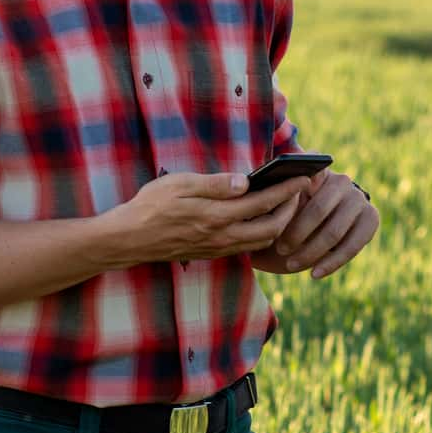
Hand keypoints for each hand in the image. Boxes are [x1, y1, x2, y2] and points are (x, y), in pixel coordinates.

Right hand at [94, 171, 310, 267]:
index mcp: (217, 215)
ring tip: (286, 204)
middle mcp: (222, 236)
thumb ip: (215, 184)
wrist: (128, 240)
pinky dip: (263, 234)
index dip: (287, 190)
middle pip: (272, 227)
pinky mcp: (212, 254)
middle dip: (291, 208)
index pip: (264, 202)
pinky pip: (248, 247)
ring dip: (280, 223)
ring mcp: (218, 248)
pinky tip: (262, 219)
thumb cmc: (151, 206)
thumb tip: (247, 181)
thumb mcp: (180, 184)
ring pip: (262, 241)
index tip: (303, 178)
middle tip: (299, 190)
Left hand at [251, 170, 378, 278]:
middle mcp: (342, 180)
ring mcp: (359, 199)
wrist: (314, 231)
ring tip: (292, 265)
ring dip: (312, 252)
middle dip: (298, 232)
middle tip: (281, 249)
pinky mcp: (371, 218)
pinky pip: (353, 245)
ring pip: (335, 231)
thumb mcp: (279, 203)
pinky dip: (331, 263)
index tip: (284, 199)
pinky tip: (314, 274)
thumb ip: (275, 191)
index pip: (310, 171)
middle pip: (319, 209)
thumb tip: (267, 176)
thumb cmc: (289, 216)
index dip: (299, 186)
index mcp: (319, 169)